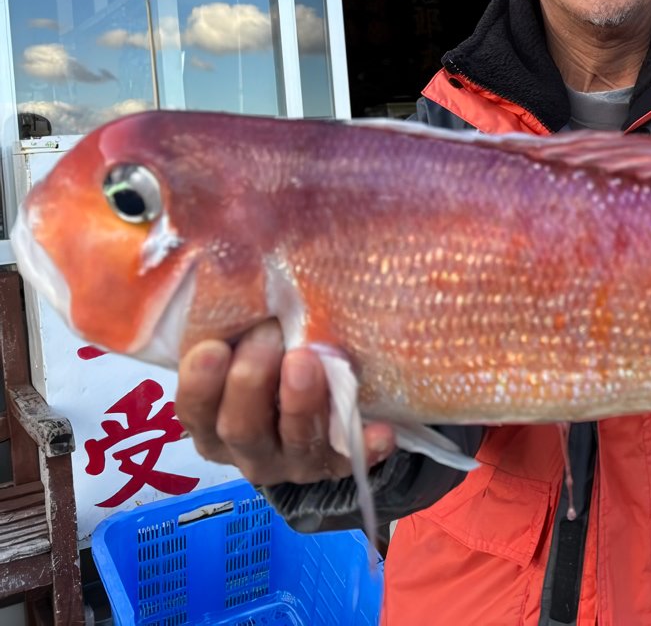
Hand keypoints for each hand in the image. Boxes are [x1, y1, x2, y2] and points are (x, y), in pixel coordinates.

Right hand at [174, 320, 395, 485]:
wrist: (325, 404)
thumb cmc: (274, 357)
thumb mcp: (248, 341)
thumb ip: (241, 320)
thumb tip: (241, 260)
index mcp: (213, 420)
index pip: (194, 411)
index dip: (199, 383)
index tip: (213, 347)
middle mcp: (248, 449)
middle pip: (240, 429)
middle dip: (251, 382)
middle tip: (269, 335)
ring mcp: (294, 462)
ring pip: (295, 443)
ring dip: (302, 403)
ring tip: (310, 360)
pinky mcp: (337, 465)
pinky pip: (352, 459)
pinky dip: (366, 446)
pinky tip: (381, 429)